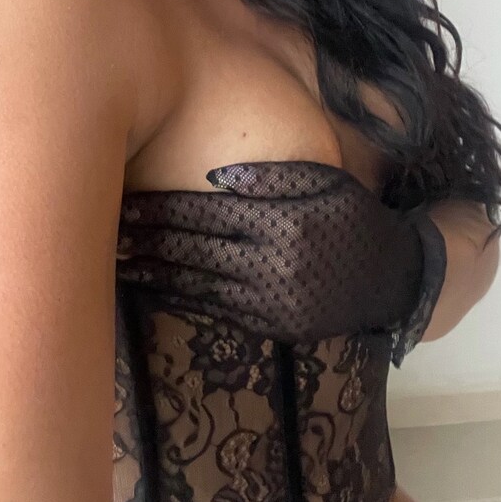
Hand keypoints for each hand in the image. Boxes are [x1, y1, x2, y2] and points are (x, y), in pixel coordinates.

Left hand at [117, 160, 445, 362]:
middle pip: (193, 248)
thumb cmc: (352, 216)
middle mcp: (273, 263)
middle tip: (105, 230)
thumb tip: (214, 177)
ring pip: (197, 282)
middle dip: (146, 239)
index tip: (125, 201)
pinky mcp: (272, 325)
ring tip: (115, 260)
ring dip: (153, 271)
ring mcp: (271, 299)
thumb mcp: (323, 182)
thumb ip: (271, 177)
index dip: (160, 208)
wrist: (395, 278)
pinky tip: (154, 287)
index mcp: (281, 221)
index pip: (205, 213)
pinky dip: (180, 296)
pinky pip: (216, 309)